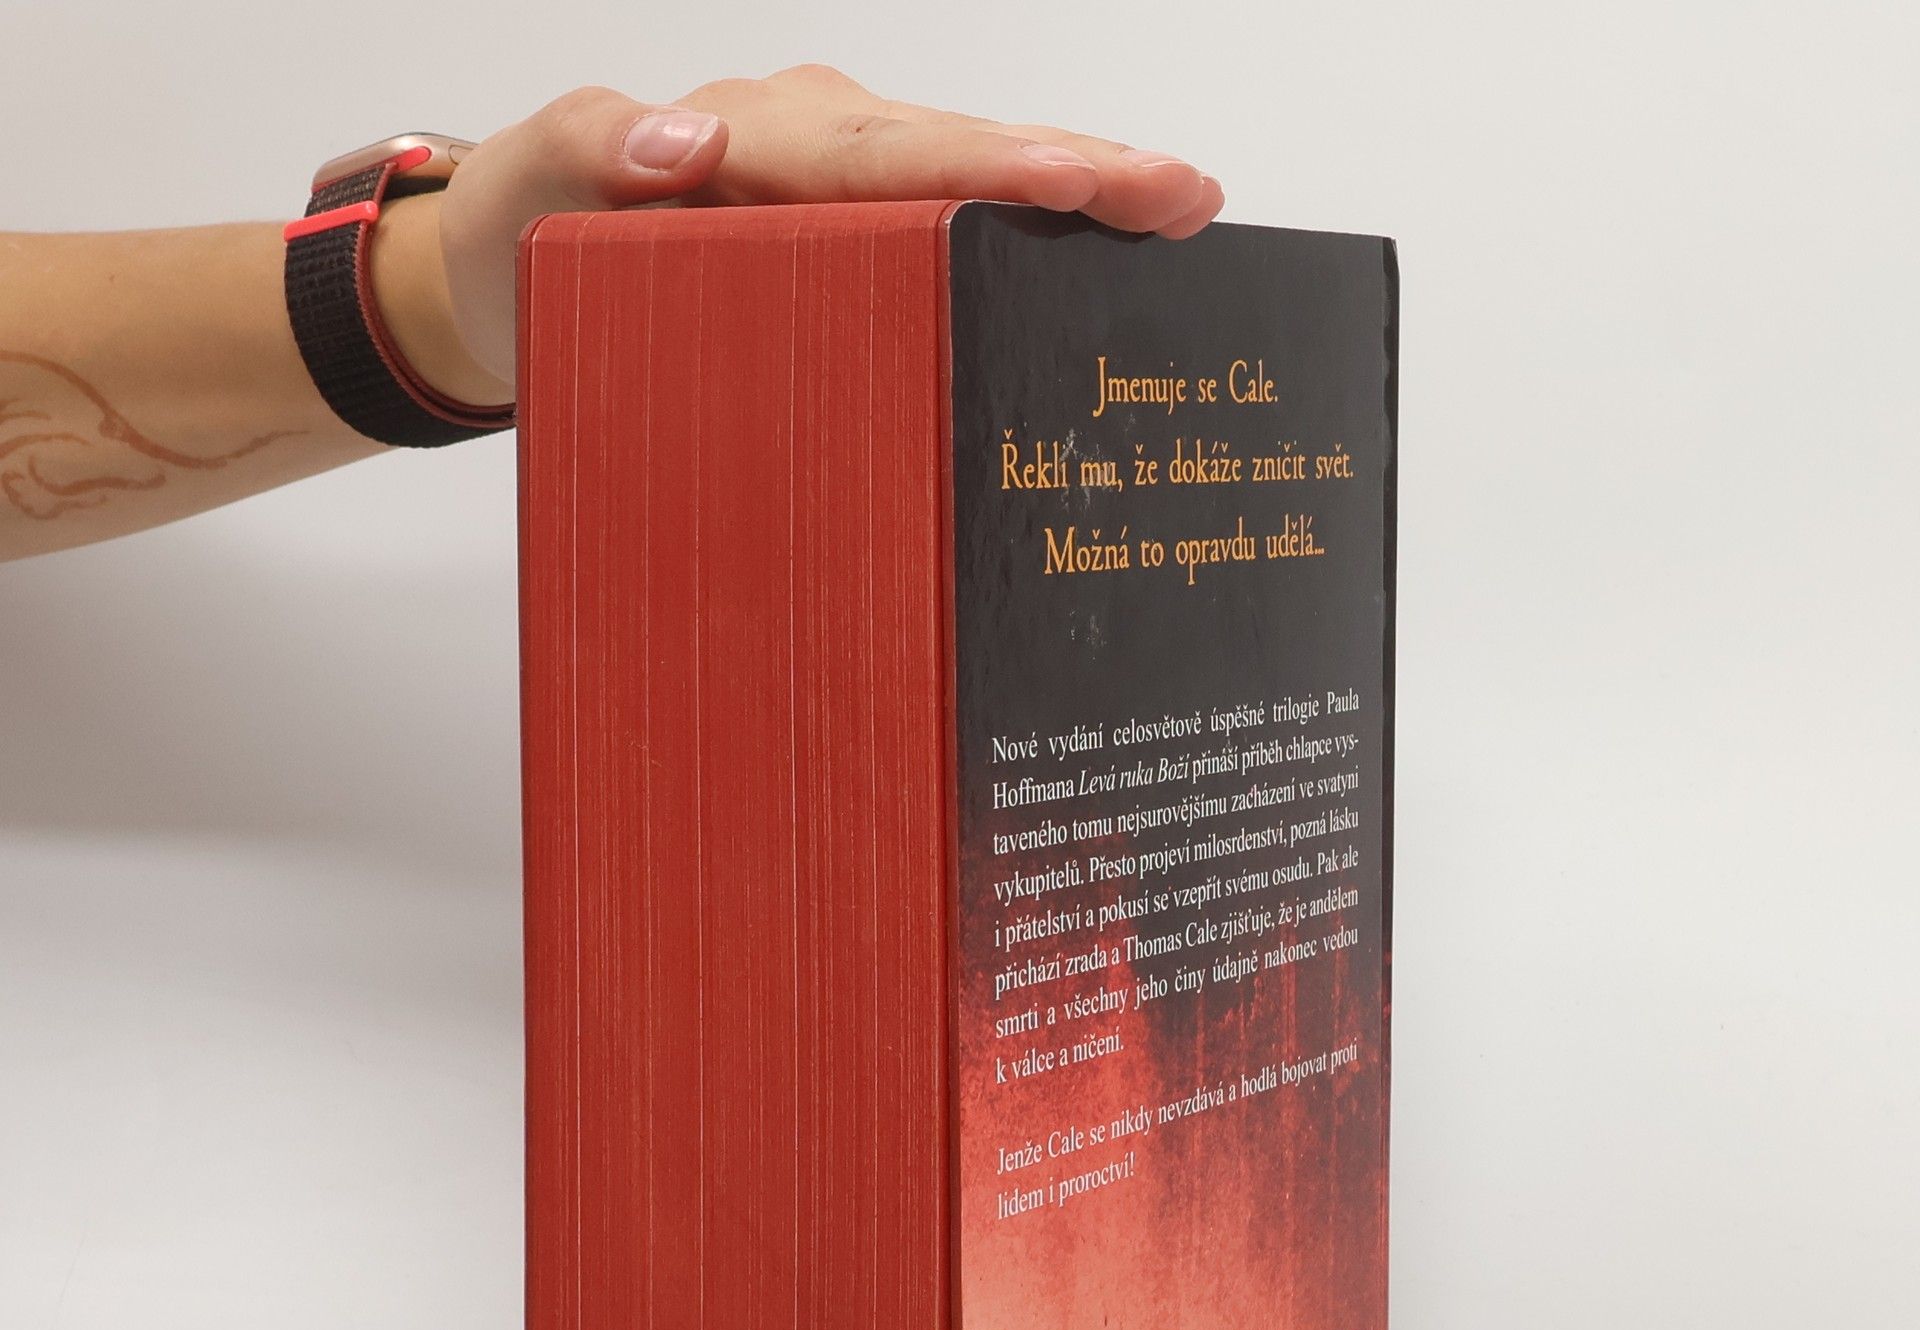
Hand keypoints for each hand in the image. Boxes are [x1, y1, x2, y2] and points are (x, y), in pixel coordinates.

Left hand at [387, 70, 1223, 399]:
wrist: (504, 284)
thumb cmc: (521, 237)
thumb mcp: (528, 190)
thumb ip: (587, 154)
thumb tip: (684, 142)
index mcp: (758, 138)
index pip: (891, 152)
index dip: (989, 167)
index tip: (1078, 181)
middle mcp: (816, 150)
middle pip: (965, 153)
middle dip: (1084, 167)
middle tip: (1187, 194)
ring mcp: (842, 195)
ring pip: (977, 182)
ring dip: (1083, 191)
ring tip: (1182, 210)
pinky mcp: (852, 243)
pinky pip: (952, 225)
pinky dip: (1034, 232)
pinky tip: (1104, 254)